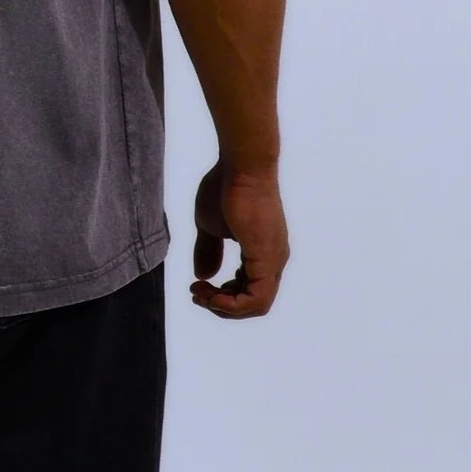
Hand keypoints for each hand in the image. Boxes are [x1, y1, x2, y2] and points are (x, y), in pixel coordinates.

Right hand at [189, 159, 288, 318]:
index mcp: (262, 250)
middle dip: (222, 304)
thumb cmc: (224, 186)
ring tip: (201, 295)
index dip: (222, 294)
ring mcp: (274, 259)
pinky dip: (234, 304)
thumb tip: (204, 275)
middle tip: (196, 295)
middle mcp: (274, 259)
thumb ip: (209, 250)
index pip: (248, 288)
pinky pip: (257, 298)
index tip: (197, 285)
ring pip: (258, 304)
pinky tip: (213, 294)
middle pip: (253, 301)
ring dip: (226, 307)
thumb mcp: (210, 224)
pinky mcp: (268, 258)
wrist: (241, 165)